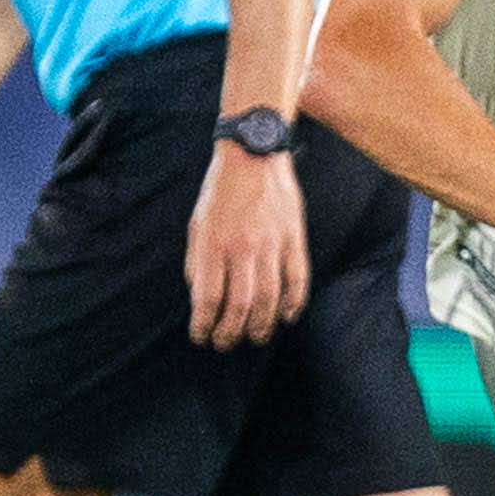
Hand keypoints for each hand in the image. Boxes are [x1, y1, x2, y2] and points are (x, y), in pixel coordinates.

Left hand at [188, 145, 310, 347]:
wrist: (254, 151)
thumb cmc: (221, 189)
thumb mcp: (197, 223)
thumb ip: (197, 262)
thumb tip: (201, 298)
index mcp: (213, 244)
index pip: (208, 299)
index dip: (203, 325)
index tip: (201, 337)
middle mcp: (242, 248)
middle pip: (239, 306)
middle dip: (230, 333)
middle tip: (226, 344)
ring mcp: (272, 244)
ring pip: (269, 299)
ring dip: (261, 325)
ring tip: (255, 337)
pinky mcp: (294, 238)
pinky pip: (297, 279)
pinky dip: (294, 304)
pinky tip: (287, 316)